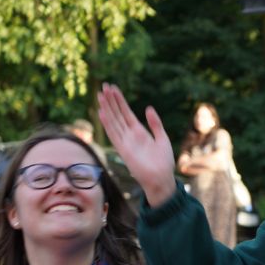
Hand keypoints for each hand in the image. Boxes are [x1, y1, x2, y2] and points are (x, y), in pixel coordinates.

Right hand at [97, 83, 177, 206]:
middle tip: (104, 86)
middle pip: (117, 114)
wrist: (162, 179)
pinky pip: (114, 135)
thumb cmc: (164, 162)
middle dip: (111, 101)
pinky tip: (102, 113)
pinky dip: (108, 124)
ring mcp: (125, 142)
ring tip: (100, 95)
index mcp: (139, 132)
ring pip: (113, 121)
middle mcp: (130, 135)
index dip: (120, 101)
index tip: (113, 88)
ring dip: (107, 108)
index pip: (126, 113)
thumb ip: (155, 124)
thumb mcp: (162, 139)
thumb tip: (148, 108)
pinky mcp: (123, 150)